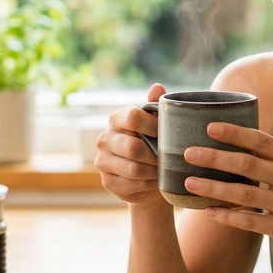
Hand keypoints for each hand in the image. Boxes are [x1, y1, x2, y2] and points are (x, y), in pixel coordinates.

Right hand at [94, 84, 167, 206]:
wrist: (150, 177)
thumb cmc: (155, 145)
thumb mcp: (158, 125)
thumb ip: (156, 107)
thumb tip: (157, 87)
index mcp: (116, 119)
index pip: (132, 117)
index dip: (153, 126)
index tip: (170, 134)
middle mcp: (104, 139)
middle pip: (133, 147)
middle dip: (156, 155)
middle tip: (170, 158)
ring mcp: (102, 161)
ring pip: (133, 169)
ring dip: (154, 171)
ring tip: (165, 170)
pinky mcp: (107, 182)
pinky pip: (131, 185)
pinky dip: (148, 184)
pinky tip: (155, 181)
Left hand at [183, 123, 272, 269]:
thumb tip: (244, 141)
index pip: (262, 141)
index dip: (235, 133)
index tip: (209, 127)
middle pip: (248, 165)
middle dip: (215, 157)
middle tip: (188, 153)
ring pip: (245, 194)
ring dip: (214, 187)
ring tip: (188, 183)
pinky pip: (250, 222)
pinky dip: (227, 216)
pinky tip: (208, 211)